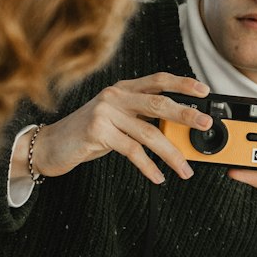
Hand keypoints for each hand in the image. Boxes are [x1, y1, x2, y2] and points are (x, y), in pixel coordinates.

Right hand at [11, 74, 211, 186]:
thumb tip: (178, 130)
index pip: (158, 80)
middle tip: (205, 124)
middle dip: (186, 114)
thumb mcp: (117, 120)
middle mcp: (115, 95)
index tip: (204, 91)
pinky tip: (158, 177)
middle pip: (158, 103)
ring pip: (148, 132)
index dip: (183, 83)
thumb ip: (142, 119)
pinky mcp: (97, 131)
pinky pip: (131, 150)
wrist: (51, 145)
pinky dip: (148, 166)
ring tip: (185, 169)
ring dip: (170, 153)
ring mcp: (105, 112)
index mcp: (123, 88)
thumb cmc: (88, 134)